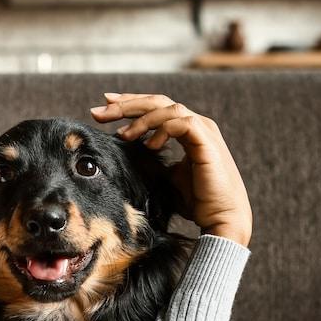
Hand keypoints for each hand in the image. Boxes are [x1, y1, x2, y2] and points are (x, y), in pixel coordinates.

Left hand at [89, 92, 252, 247]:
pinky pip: (181, 123)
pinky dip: (162, 130)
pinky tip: (149, 145)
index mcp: (187, 130)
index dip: (130, 104)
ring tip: (122, 135)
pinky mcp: (207, 141)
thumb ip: (151, 161)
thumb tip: (124, 155)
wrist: (221, 218)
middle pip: (158, 102)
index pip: (156, 108)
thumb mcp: (166, 177)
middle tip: (99, 111)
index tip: (104, 107)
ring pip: (168, 108)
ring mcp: (203, 130)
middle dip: (126, 104)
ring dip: (141, 119)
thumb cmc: (197, 201)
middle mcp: (196, 125)